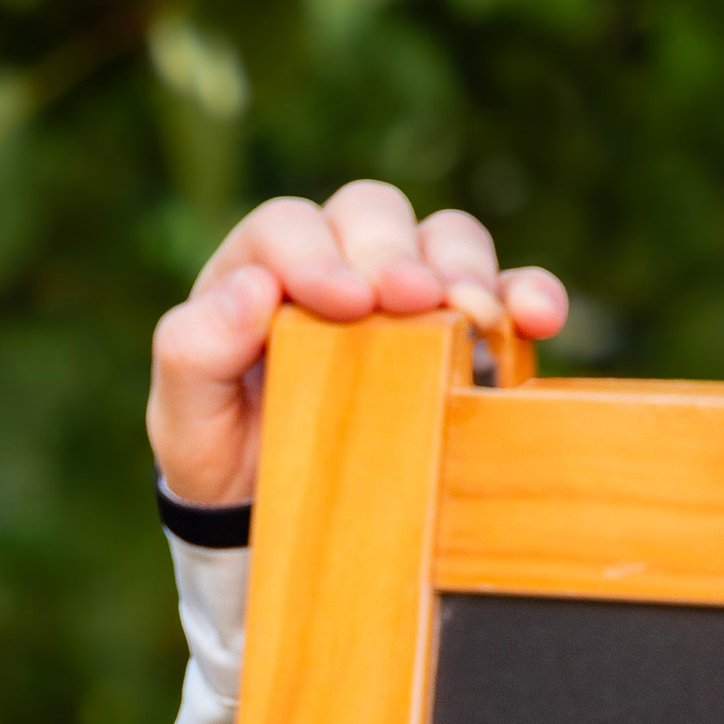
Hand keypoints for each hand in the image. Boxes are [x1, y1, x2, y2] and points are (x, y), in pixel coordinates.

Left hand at [148, 182, 570, 508]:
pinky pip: (505, 290)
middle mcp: (336, 260)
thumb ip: (193, 352)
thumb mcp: (184, 419)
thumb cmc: (221, 454)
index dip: (318, 253)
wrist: (269, 511)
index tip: (347, 301)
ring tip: (474, 317)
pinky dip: (527, 295)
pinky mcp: (458, 330)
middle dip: (395, 252)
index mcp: (261, 267)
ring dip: (464, 266)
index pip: (289, 226)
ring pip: (444, 236)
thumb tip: (250, 289)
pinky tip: (539, 319)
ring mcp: (402, 290)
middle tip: (413, 301)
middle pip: (374, 213)